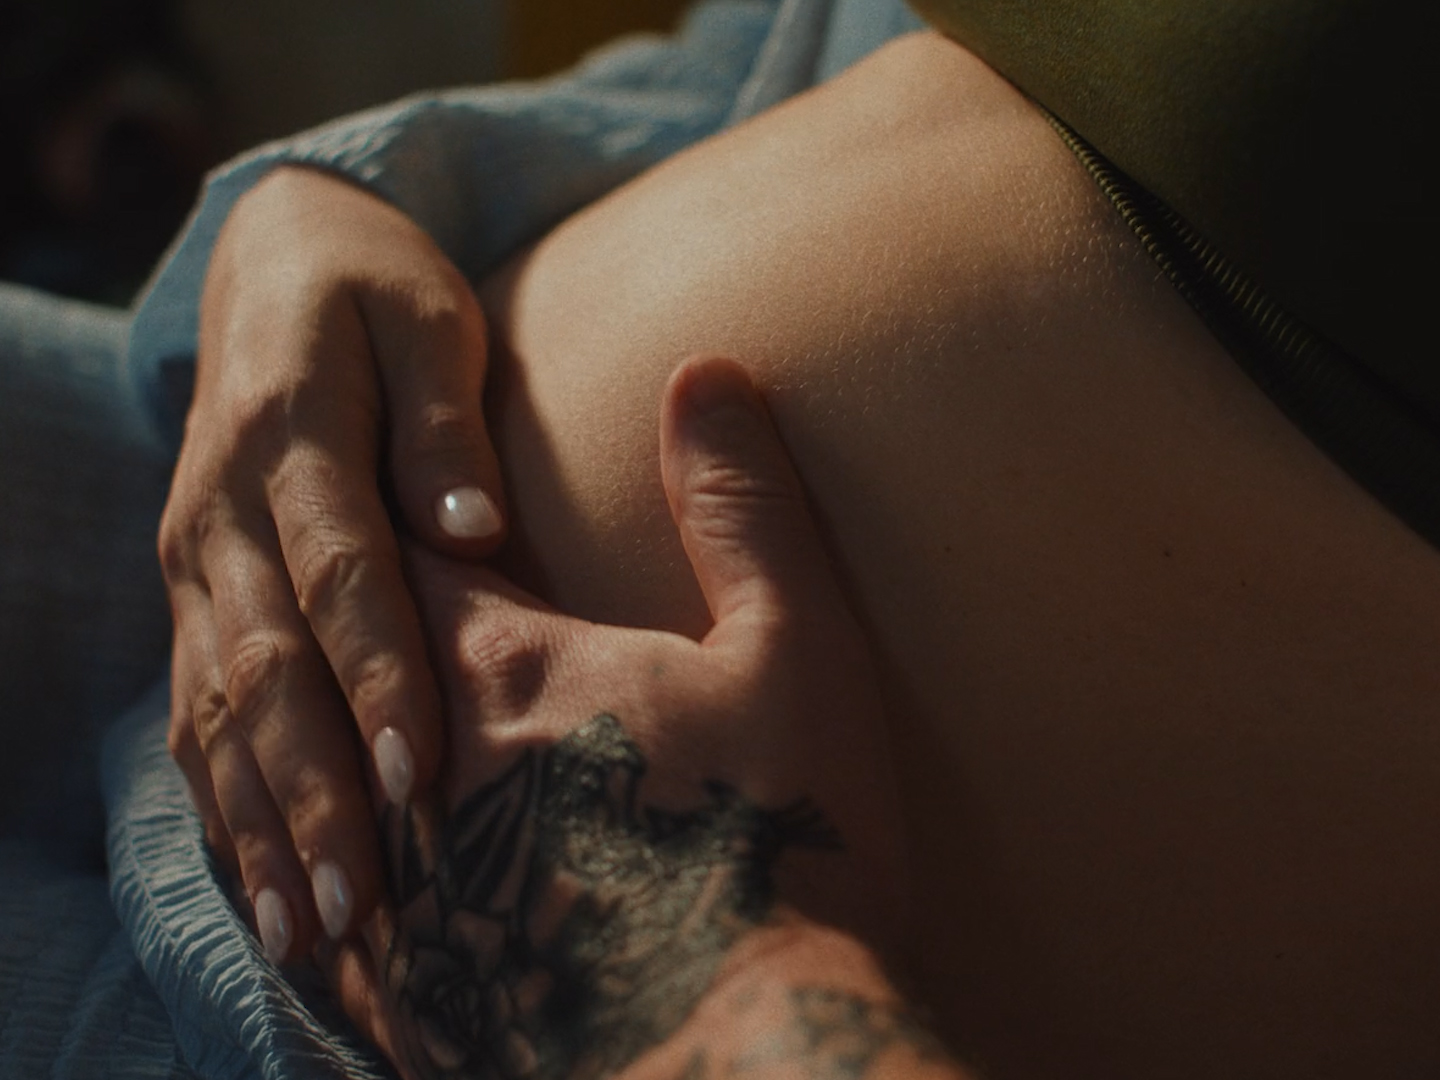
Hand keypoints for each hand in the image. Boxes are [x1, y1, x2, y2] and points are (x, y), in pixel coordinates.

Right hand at [159, 165, 507, 961]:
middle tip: (367, 898)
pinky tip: (259, 876)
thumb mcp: (426, 320)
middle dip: (314, 787)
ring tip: (314, 926)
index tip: (419, 773)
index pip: (339, 575)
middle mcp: (221, 511)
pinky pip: (194, 708)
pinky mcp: (192, 591)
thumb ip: (444, 424)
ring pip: (218, 707)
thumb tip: (473, 528)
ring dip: (264, 819)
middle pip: (267, 665)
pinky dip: (225, 798)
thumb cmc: (376, 290)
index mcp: (287, 435)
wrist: (272, 259)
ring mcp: (194, 559)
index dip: (378, 675)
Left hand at [326, 356, 911, 1079]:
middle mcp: (422, 780)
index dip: (410, 534)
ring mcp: (407, 902)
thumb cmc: (781, 843)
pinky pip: (332, 939)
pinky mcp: (411, 1005)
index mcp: (505, 678)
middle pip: (348, 683)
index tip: (415, 518)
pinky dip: (326, 901)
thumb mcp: (796, 653)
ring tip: (334, 762)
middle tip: (359, 633)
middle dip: (355, 650)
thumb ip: (741, 509)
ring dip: (325, 774)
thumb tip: (702, 374)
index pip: (411, 568)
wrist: (747, 1054)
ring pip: (324, 810)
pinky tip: (336, 912)